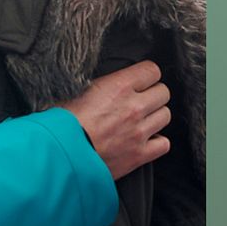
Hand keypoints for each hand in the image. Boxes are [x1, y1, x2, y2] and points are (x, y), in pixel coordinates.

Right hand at [60, 61, 171, 178]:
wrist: (61, 155)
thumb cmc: (62, 123)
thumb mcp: (75, 91)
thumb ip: (101, 85)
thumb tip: (109, 84)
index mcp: (118, 86)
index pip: (152, 70)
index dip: (146, 75)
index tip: (140, 80)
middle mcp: (133, 107)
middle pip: (163, 92)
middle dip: (153, 94)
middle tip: (140, 100)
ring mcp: (139, 132)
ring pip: (166, 116)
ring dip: (155, 116)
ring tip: (141, 120)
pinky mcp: (139, 154)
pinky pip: (164, 144)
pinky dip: (157, 141)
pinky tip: (143, 140)